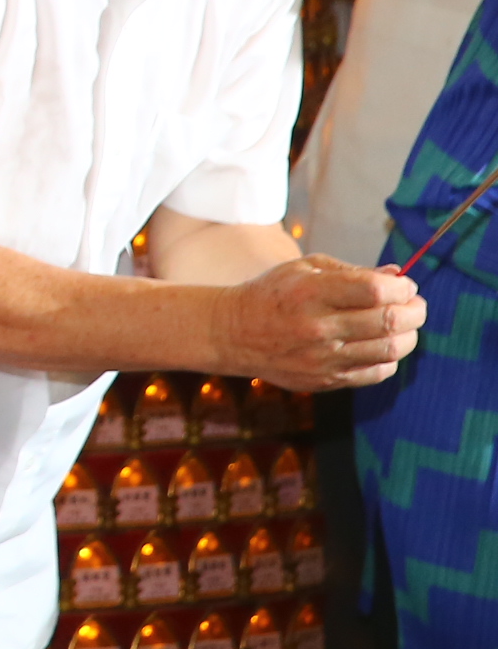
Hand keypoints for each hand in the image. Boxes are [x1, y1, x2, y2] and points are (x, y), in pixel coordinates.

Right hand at [211, 252, 423, 390]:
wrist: (233, 334)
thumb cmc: (273, 294)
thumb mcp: (304, 269)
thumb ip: (352, 272)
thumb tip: (396, 276)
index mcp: (310, 292)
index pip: (375, 290)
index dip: (402, 287)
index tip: (405, 285)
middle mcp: (318, 327)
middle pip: (389, 321)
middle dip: (414, 311)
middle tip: (415, 305)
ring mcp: (323, 358)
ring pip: (390, 350)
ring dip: (408, 335)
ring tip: (403, 325)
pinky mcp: (326, 380)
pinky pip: (377, 372)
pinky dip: (390, 358)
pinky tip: (381, 345)